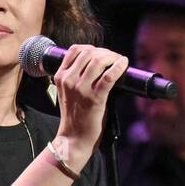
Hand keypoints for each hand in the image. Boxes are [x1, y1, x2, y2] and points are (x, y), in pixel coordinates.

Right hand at [53, 44, 129, 165]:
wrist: (74, 138)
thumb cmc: (75, 115)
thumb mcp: (68, 91)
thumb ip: (76, 76)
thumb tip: (97, 62)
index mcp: (60, 76)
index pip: (75, 50)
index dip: (92, 48)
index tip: (102, 53)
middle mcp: (68, 80)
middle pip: (89, 52)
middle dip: (104, 52)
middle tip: (114, 58)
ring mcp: (81, 89)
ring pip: (99, 61)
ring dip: (112, 57)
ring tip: (119, 61)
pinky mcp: (95, 98)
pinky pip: (109, 76)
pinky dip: (118, 67)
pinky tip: (124, 64)